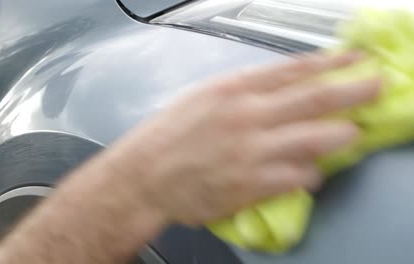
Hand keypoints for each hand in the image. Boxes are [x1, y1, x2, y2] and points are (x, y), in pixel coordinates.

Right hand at [104, 52, 380, 225]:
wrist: (146, 174)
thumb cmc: (169, 135)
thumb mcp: (203, 97)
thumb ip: (243, 92)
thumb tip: (279, 89)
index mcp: (233, 90)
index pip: (292, 71)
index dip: (329, 64)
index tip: (353, 60)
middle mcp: (246, 116)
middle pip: (313, 99)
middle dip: (352, 91)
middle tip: (376, 86)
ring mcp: (251, 150)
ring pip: (313, 139)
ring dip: (339, 135)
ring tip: (352, 133)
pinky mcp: (251, 184)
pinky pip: (297, 176)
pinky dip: (310, 173)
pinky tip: (311, 173)